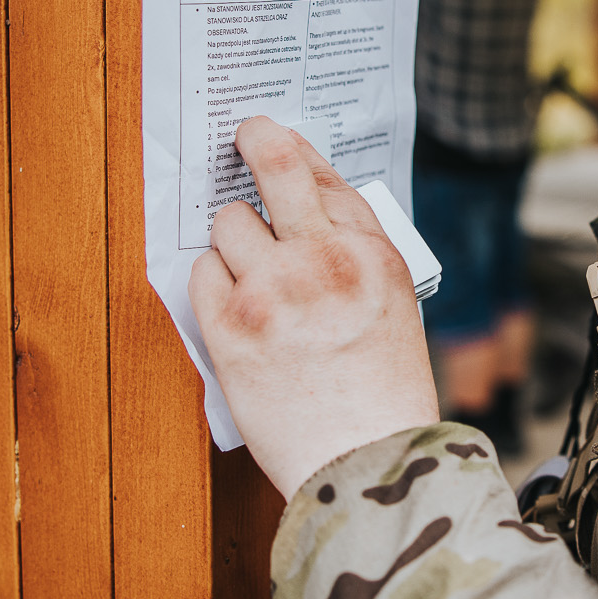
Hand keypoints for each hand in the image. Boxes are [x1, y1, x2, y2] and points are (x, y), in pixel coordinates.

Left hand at [190, 117, 439, 498]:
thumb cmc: (384, 393)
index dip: (293, 151)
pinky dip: (212, 284)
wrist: (368, 463)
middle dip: (255, 141)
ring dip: (234, 241)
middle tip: (242, 136)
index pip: (324, 176)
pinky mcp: (231, 330)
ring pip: (228, 223)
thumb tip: (308, 208)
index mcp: (372, 253)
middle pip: (275, 166)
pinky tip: (235, 307)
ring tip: (250, 274)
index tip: (273, 139)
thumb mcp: (395, 305)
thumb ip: (356, 252)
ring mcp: (273, 292)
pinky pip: (201, 274)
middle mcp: (323, 260)